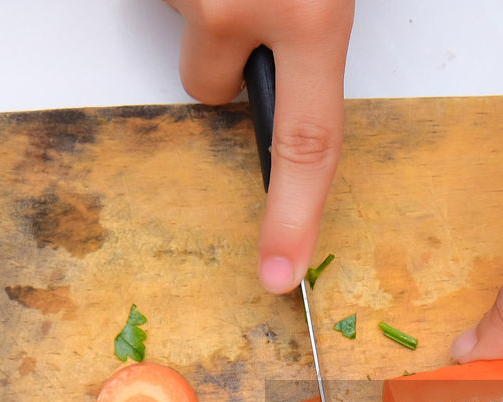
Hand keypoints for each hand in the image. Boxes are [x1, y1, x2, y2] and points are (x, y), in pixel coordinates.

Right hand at [165, 0, 353, 292]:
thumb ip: (316, 28)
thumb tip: (296, 67)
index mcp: (312, 15)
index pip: (308, 144)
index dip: (293, 217)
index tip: (279, 273)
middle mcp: (242, 7)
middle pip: (209, 88)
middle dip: (221, 60)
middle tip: (251, 1)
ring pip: (186, 37)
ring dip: (206, 2)